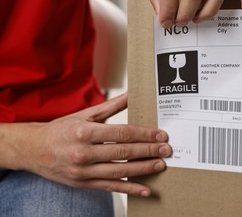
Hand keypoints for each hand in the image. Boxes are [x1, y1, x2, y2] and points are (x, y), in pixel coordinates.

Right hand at [10, 94, 171, 196]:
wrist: (33, 150)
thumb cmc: (60, 130)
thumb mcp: (84, 114)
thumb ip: (111, 106)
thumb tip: (131, 94)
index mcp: (84, 131)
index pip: (121, 133)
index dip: (143, 134)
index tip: (159, 135)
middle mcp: (83, 152)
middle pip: (122, 152)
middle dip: (147, 151)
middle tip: (166, 149)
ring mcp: (83, 171)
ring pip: (119, 171)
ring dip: (142, 169)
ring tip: (160, 165)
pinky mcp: (83, 183)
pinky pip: (110, 187)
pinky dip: (129, 189)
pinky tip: (145, 189)